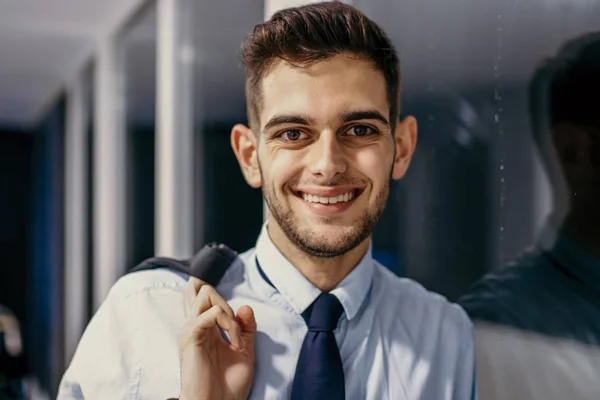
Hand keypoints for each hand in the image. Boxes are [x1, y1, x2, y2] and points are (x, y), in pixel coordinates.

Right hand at [178, 277, 256, 399]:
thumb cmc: (228, 384)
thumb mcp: (245, 351)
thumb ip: (246, 328)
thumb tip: (245, 306)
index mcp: (205, 328)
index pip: (203, 296)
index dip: (224, 301)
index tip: (240, 324)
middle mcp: (195, 326)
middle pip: (205, 291)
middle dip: (227, 303)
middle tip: (236, 330)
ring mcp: (191, 330)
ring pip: (206, 295)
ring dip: (228, 312)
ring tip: (235, 336)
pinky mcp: (190, 337)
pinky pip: (211, 314)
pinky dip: (229, 324)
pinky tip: (234, 343)